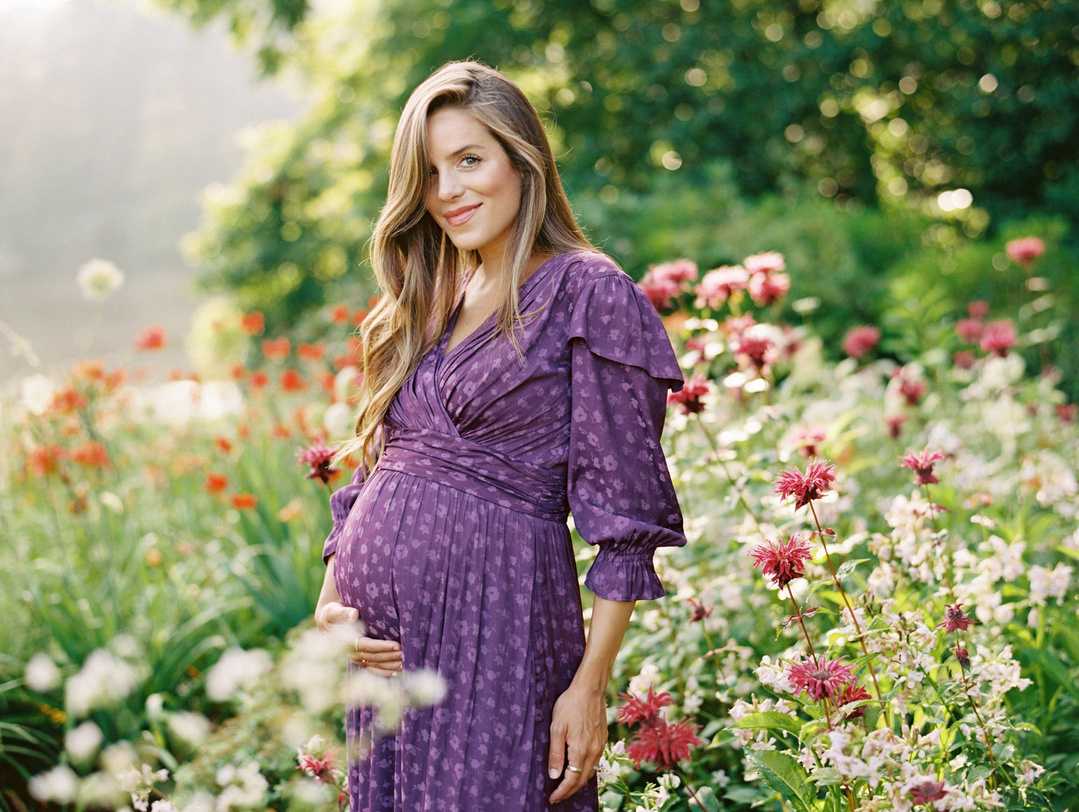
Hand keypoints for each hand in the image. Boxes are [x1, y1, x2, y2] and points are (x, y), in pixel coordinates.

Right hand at [315, 600, 401, 676]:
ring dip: (390, 665)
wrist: (327, 622)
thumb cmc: (333, 614)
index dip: (382, 647)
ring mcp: (356, 658)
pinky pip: (372, 668)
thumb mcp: (333, 612)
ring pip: (375, 664)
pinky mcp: (360, 660)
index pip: (367, 646)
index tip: (397, 645)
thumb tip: (354, 615)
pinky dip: (384, 671)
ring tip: (406, 662)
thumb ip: (343, 613)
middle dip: (391, 656)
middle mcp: (351, 653)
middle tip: (407, 652)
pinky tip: (396, 672)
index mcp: (346, 642)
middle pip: (374, 657)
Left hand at [547, 684, 606, 803]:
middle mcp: (593, 751)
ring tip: (566, 786)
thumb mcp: (556, 728)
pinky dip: (586, 772)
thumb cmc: (570, 705)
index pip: (571, 780)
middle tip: (557, 796)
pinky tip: (579, 769)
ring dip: (578, 782)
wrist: (590, 689)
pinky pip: (595, 763)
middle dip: (569, 791)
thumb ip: (555, 754)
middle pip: (582, 780)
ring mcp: (600, 746)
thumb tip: (553, 776)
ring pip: (590, 773)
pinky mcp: (603, 740)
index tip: (552, 798)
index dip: (561, 792)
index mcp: (580, 750)